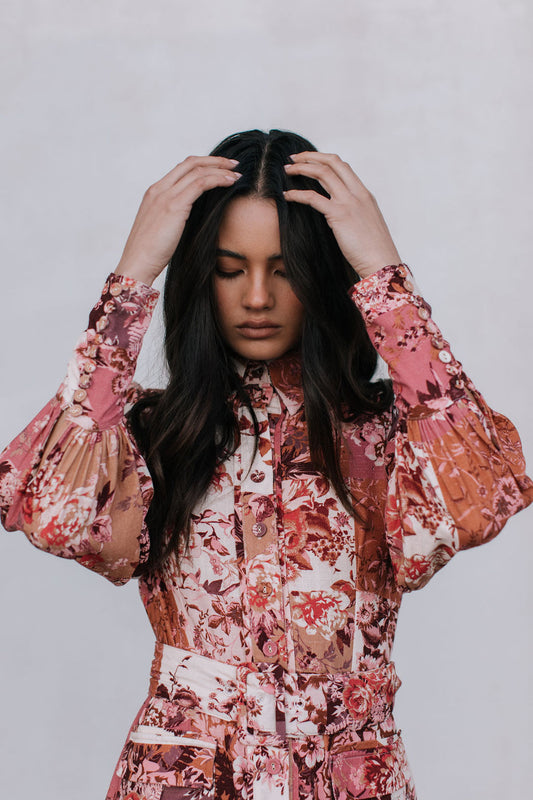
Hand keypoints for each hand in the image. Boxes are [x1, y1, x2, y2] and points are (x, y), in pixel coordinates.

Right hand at [115, 156, 240, 284]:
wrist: (137, 263)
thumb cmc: (150, 253)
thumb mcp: (162, 228)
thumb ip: (174, 217)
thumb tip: (194, 217)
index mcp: (154, 193)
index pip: (181, 169)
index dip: (203, 165)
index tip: (220, 169)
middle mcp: (159, 189)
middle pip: (190, 163)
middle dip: (214, 161)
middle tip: (233, 164)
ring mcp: (165, 196)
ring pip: (198, 171)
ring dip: (220, 170)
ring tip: (236, 174)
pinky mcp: (174, 206)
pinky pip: (201, 184)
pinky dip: (218, 180)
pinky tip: (230, 183)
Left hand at [283, 152, 400, 279]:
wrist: (382, 262)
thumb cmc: (374, 251)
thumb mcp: (367, 226)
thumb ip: (355, 215)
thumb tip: (341, 218)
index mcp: (365, 194)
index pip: (343, 167)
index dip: (324, 160)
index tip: (310, 161)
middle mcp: (358, 193)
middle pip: (333, 162)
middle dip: (311, 156)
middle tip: (294, 157)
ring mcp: (349, 202)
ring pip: (323, 173)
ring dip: (302, 168)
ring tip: (287, 169)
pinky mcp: (339, 215)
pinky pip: (313, 198)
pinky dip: (297, 194)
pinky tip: (287, 195)